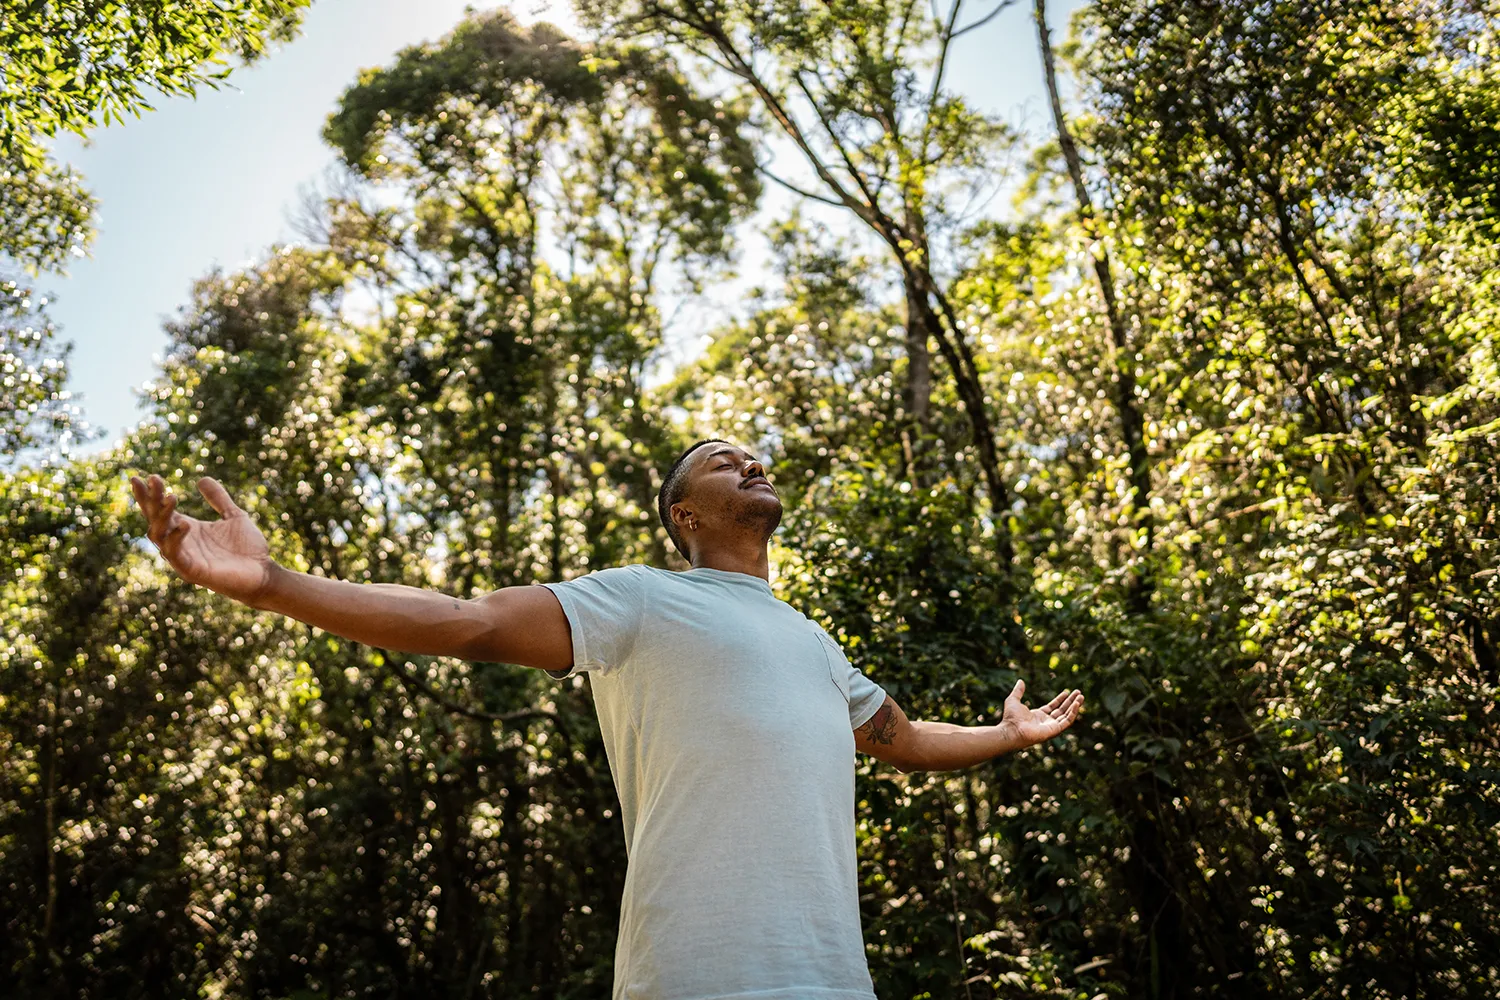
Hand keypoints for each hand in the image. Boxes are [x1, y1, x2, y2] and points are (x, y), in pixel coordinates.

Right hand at [129, 474, 275, 604]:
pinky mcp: (192, 571)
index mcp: (186, 529)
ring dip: (162, 516)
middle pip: (155, 520)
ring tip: (172, 497)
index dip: (152, 495)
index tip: (147, 475)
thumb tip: (201, 479)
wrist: (264, 573)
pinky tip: (185, 524)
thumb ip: (219, 499)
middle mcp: (180, 543)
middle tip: (153, 479)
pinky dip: (176, 539)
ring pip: (159, 536)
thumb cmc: (248, 549)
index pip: (161, 510)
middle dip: (151, 500)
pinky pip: (175, 555)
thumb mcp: (234, 516)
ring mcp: (184, 558)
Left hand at [998, 679, 1083, 749]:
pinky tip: (1077, 704)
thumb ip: (1018, 691)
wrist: (1011, 730)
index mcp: (1038, 715)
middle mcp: (1046, 721)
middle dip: (1071, 702)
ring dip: (1075, 706)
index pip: (1053, 707)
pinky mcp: (1055, 730)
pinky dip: (1073, 713)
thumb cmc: (1011, 718)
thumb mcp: (1014, 700)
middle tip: (1079, 693)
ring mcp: (1051, 726)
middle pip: (1062, 711)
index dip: (1060, 699)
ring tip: (1081, 697)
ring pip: (1067, 715)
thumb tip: (1020, 681)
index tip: (1067, 692)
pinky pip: (1067, 721)